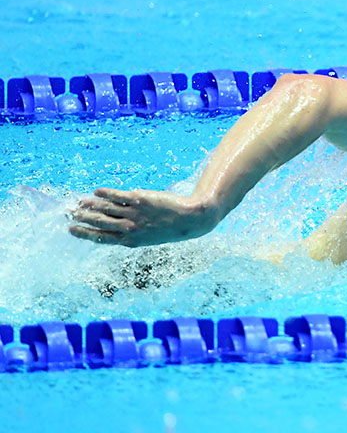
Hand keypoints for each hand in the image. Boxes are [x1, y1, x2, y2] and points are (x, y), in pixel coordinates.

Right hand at [69, 188, 214, 246]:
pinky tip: (97, 191)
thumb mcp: (147, 237)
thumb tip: (112, 225)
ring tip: (79, 201)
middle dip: (82, 218)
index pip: (100, 238)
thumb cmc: (169, 229)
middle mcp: (129, 229)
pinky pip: (118, 196)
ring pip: (105, 209)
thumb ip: (129, 233)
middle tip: (69, 213)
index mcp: (130, 241)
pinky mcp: (140, 200)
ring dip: (90, 205)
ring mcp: (134, 214)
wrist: (190, 219)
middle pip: (99, 223)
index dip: (84, 233)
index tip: (70, 229)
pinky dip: (106, 193)